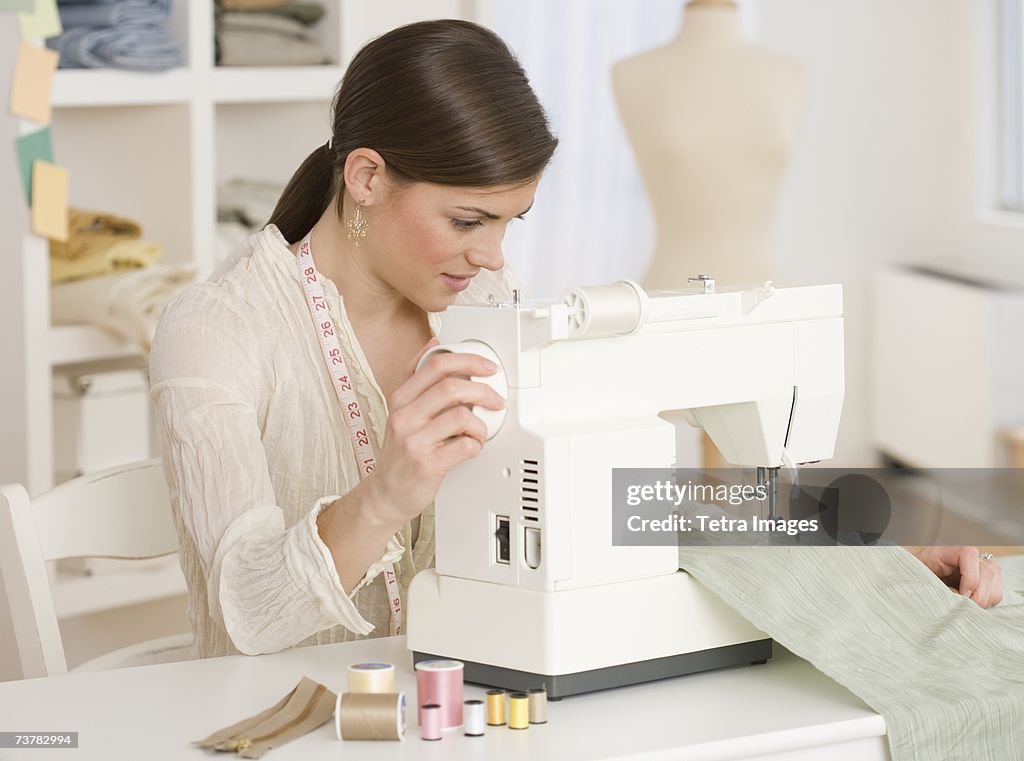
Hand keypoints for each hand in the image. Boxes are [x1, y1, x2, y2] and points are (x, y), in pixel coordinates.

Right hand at [366, 338, 505, 523]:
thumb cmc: (401, 452)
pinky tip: (471, 447)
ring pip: (461, 416)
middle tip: (495, 400)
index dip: (468, 360)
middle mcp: (404, 416)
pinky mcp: (427, 464)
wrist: (386, 493)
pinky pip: (465, 446)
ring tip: (478, 432)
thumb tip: (434, 345)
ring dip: (480, 424)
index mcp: (400, 398)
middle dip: (482, 391)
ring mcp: (414, 440)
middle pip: (451, 387)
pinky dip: (476, 445)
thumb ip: (419, 380)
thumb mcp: (403, 410)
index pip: (435, 365)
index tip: (487, 367)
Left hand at [913, 546, 1002, 607]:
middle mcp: (965, 557)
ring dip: (985, 599)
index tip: (962, 595)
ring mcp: (977, 567)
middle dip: (980, 594)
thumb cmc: (913, 580)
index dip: (970, 576)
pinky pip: (996, 591)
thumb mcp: (918, 580)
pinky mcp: (985, 581)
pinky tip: (973, 606)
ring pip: (995, 580)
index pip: (969, 554)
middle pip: (988, 569)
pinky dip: (988, 602)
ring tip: (967, 608)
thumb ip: (936, 586)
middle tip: (966, 607)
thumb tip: (958, 598)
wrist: (914, 585)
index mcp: (944, 552)